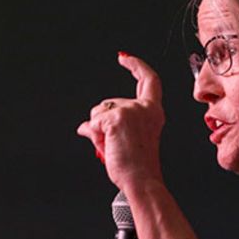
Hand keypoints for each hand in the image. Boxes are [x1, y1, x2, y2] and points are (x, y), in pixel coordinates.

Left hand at [76, 52, 165, 190]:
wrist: (141, 179)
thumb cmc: (138, 166)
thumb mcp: (126, 139)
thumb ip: (110, 126)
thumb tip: (85, 126)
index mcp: (153, 111)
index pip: (148, 80)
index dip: (136, 65)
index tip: (124, 58)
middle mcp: (144, 107)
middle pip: (109, 103)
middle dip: (103, 122)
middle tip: (115, 144)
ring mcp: (130, 110)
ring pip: (97, 113)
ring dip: (98, 130)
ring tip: (113, 147)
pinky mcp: (116, 118)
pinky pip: (92, 123)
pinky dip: (94, 136)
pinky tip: (107, 146)